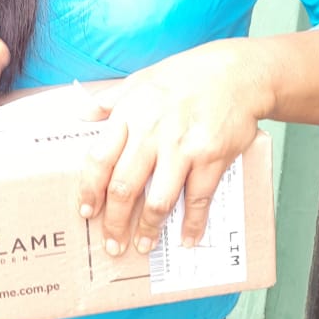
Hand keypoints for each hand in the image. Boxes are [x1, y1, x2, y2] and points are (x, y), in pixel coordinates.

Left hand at [77, 41, 270, 255]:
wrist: (237, 73)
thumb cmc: (185, 76)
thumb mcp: (140, 80)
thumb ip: (109, 101)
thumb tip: (81, 117)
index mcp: (130, 116)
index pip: (99, 160)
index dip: (90, 190)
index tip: (86, 211)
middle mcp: (152, 134)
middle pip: (124, 188)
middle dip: (114, 223)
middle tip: (112, 243)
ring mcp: (183, 148)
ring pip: (158, 201)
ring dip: (148, 229)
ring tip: (143, 245)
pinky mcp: (212, 158)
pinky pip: (198, 199)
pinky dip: (192, 224)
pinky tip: (187, 238)